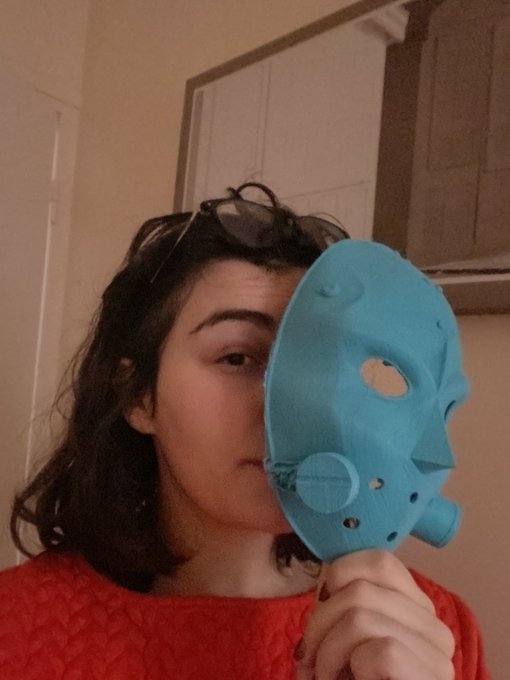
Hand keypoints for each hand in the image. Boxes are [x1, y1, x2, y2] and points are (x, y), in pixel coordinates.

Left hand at [294, 550, 454, 679]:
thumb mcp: (347, 639)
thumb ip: (344, 603)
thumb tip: (323, 578)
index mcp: (417, 610)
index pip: (379, 560)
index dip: (338, 577)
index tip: (321, 608)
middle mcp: (435, 627)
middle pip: (361, 586)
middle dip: (319, 619)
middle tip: (310, 654)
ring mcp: (437, 654)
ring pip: (361, 612)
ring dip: (325, 648)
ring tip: (323, 674)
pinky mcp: (429, 676)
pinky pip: (376, 648)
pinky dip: (342, 665)